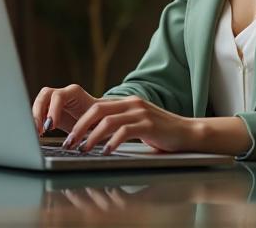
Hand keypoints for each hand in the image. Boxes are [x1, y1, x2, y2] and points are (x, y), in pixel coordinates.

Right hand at [32, 84, 97, 134]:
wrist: (98, 119)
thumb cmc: (97, 121)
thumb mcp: (91, 123)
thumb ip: (83, 127)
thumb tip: (75, 140)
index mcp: (75, 93)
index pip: (58, 96)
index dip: (52, 110)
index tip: (50, 126)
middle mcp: (64, 93)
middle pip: (45, 95)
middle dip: (39, 112)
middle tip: (39, 130)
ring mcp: (56, 99)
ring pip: (39, 101)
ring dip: (35, 116)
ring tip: (37, 132)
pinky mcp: (51, 107)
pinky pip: (39, 110)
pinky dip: (37, 120)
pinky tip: (39, 132)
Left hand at [62, 95, 195, 153]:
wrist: (187, 132)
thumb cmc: (160, 133)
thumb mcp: (135, 124)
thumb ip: (118, 125)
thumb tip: (92, 136)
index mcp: (125, 102)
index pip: (95, 106)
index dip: (78, 120)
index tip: (68, 136)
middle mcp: (131, 103)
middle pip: (96, 110)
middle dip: (79, 127)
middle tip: (69, 143)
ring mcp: (140, 113)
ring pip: (108, 121)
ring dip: (92, 137)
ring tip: (83, 150)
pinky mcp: (149, 124)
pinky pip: (125, 131)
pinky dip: (112, 142)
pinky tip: (106, 152)